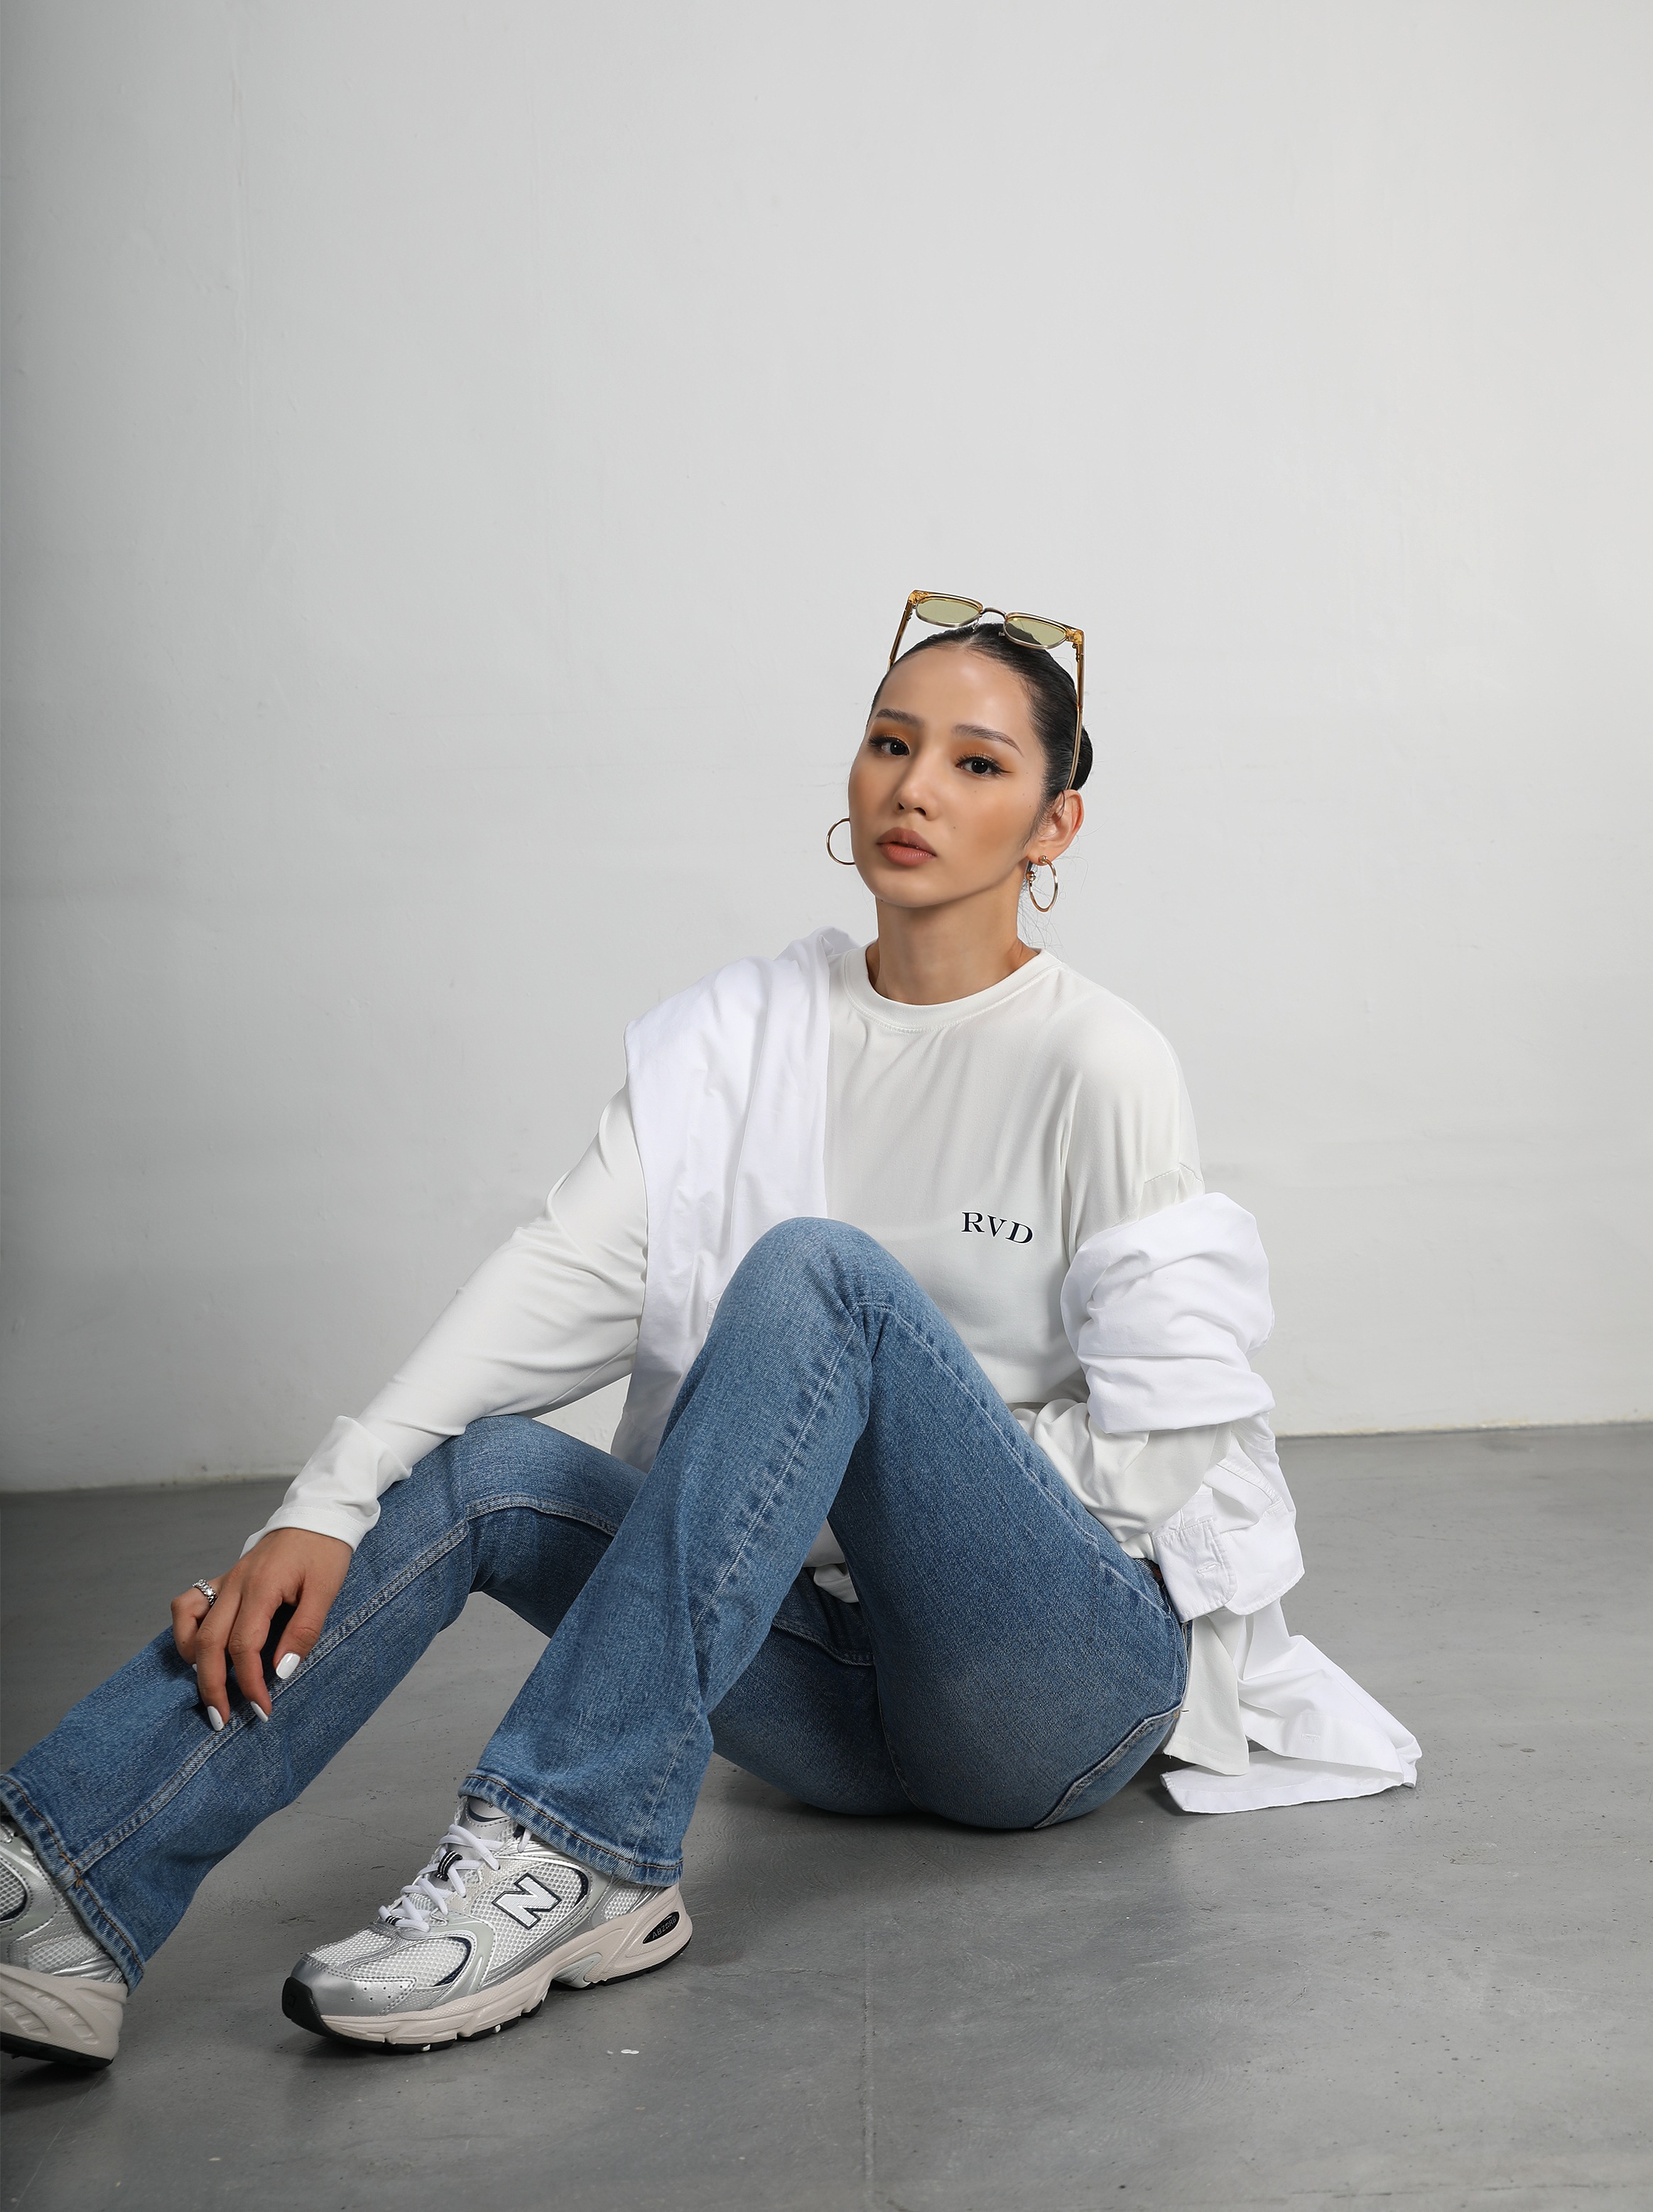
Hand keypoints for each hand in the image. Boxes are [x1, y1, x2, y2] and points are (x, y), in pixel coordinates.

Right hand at [171, 1528, 352, 1727]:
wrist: (318, 1515)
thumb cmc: (325, 1551)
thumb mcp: (326, 1590)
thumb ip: (304, 1630)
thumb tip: (281, 1671)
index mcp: (262, 1588)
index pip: (244, 1646)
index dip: (250, 1683)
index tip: (263, 1709)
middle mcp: (236, 1584)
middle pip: (208, 1643)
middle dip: (212, 1686)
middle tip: (222, 1719)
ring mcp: (226, 1580)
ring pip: (189, 1622)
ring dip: (193, 1658)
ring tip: (210, 1685)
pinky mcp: (224, 1579)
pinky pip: (189, 1603)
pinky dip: (187, 1629)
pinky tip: (201, 1649)